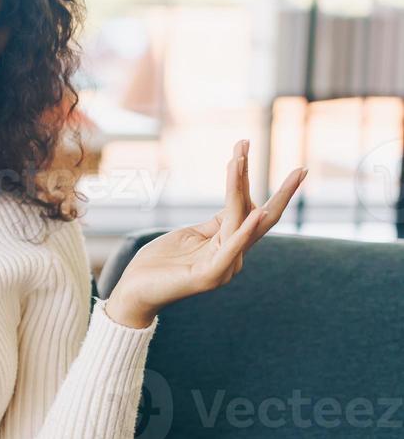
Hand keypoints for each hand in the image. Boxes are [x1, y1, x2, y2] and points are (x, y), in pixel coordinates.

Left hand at [106, 139, 306, 326]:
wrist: (135, 291)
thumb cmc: (161, 263)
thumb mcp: (192, 235)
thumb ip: (217, 223)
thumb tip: (240, 202)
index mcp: (229, 243)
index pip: (248, 207)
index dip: (248, 178)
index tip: (246, 146)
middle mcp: (234, 255)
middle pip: (259, 216)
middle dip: (282, 192)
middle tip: (302, 169)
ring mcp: (224, 267)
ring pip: (240, 222)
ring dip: (239, 189)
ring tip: (240, 160)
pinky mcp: (210, 276)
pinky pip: (231, 248)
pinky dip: (244, 229)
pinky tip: (257, 212)